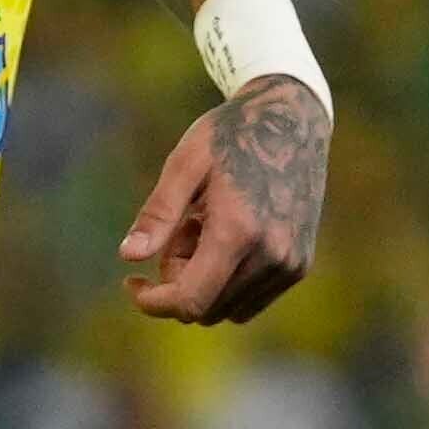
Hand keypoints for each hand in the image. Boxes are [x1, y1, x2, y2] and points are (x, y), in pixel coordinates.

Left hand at [118, 77, 325, 324]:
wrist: (292, 119)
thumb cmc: (231, 136)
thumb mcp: (184, 165)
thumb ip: (158, 214)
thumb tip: (129, 257)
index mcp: (239, 231)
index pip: (189, 302)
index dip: (152, 302)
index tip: (131, 280)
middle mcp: (272, 255)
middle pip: (204, 308)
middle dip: (178, 280)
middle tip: (181, 229)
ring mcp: (291, 263)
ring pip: (226, 308)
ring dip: (203, 280)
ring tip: (205, 227)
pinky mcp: (300, 265)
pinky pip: (250, 300)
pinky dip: (228, 280)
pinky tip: (228, 235)